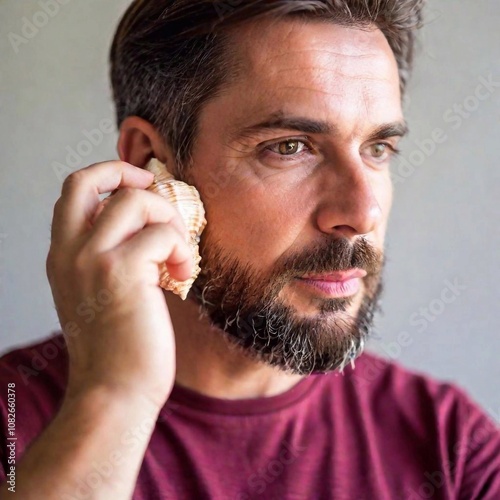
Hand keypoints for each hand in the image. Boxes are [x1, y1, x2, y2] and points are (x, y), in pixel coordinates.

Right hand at [46, 161, 192, 409]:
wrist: (114, 393)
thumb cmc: (117, 349)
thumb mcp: (99, 296)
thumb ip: (109, 258)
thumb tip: (145, 228)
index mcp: (62, 256)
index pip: (73, 192)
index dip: (108, 177)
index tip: (140, 187)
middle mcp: (69, 252)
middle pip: (89, 179)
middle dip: (131, 175)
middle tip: (161, 199)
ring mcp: (91, 259)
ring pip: (135, 200)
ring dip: (169, 220)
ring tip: (178, 254)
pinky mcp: (122, 273)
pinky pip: (163, 235)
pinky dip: (181, 249)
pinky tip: (182, 276)